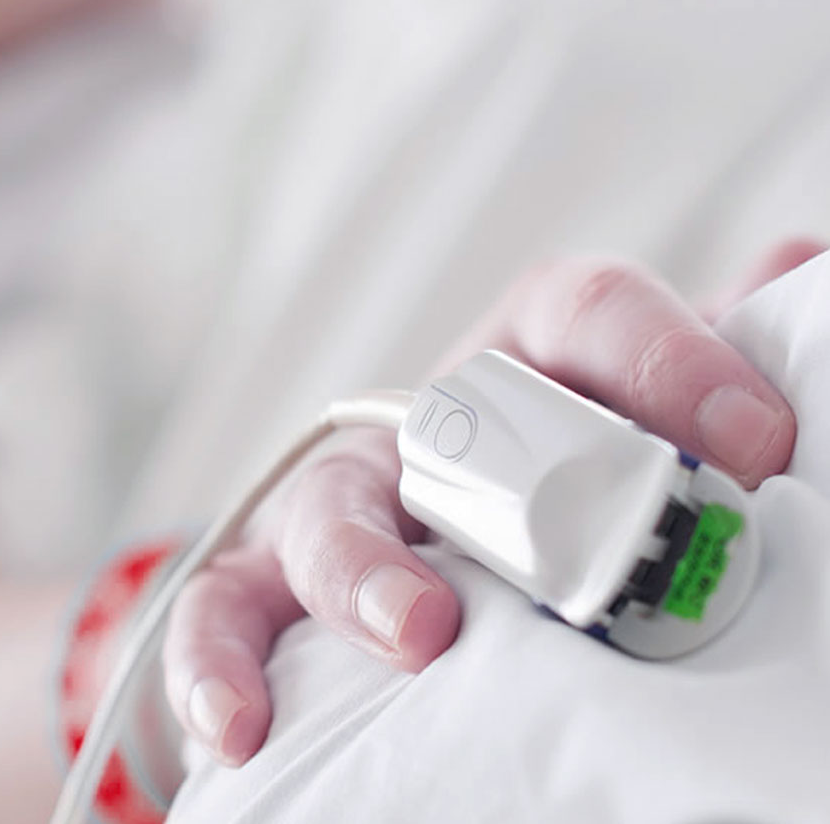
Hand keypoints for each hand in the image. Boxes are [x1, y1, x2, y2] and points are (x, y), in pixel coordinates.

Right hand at [163, 238, 823, 766]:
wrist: (419, 548)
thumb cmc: (546, 486)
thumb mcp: (631, 417)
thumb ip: (700, 363)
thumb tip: (798, 264)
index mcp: (523, 367)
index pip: (582, 315)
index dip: (667, 362)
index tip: (757, 442)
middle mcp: (422, 422)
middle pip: (447, 418)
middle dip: (512, 479)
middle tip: (594, 557)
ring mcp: (336, 498)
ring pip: (329, 512)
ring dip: (366, 568)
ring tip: (418, 632)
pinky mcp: (263, 576)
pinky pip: (222, 607)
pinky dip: (219, 660)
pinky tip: (244, 727)